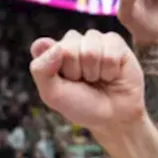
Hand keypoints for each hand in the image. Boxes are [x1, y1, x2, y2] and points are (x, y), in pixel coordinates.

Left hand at [30, 30, 145, 131]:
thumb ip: (41, 70)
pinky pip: (110, 51)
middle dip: (76, 71)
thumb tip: (56, 47)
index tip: (62, 81)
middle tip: (84, 82)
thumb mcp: (53, 95)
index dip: (52, 66)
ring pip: (90, 50)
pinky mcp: (114, 42)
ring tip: (98, 79)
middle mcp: (71, 43)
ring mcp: (93, 40)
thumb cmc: (83, 105)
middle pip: (67, 48)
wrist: (115, 116)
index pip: (41, 46)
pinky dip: (110, 70)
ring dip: (95, 72)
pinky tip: (111, 75)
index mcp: (52, 53)